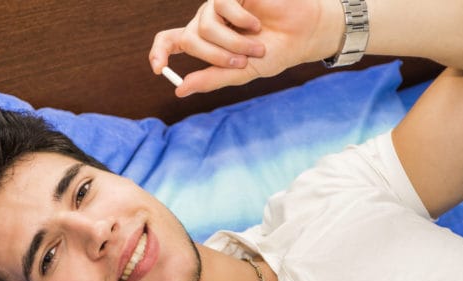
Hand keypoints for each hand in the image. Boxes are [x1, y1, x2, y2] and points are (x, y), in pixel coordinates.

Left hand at [150, 0, 339, 96]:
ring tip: (257, 46)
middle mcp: (206, 22)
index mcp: (203, 42)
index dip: (158, 53)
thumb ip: (211, 79)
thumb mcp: (241, 72)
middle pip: (190, 39)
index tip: (159, 69)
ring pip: (205, 26)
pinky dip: (239, 20)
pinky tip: (256, 23)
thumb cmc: (273, 53)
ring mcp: (218, 6)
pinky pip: (221, 5)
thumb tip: (179, 89)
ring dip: (232, 42)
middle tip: (242, 62)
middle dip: (215, 56)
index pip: (168, 42)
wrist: (303, 34)